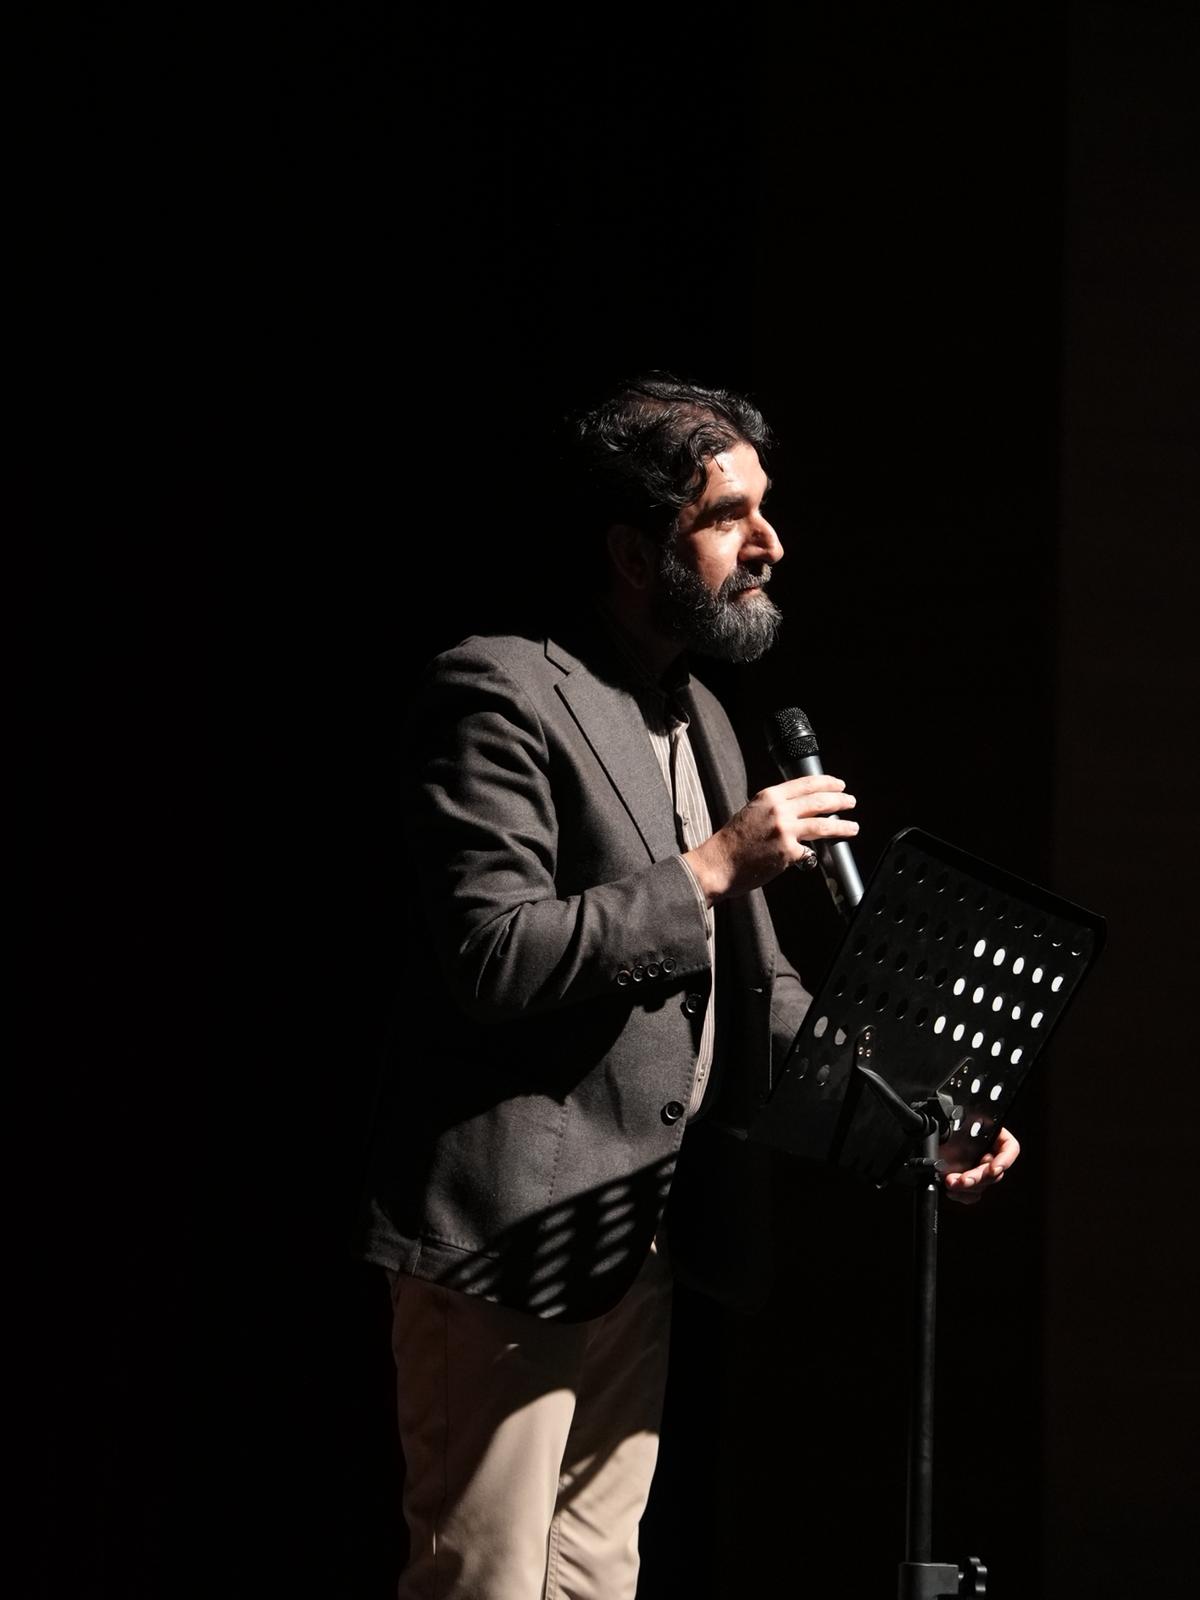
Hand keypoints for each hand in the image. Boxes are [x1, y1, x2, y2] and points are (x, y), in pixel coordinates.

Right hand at [683, 774, 857, 904]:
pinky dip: (812, 855)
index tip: (839, 785)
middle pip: (819, 801)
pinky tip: (813, 857)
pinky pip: (809, 852)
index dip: (827, 783)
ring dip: (842, 826)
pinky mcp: (788, 852)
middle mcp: (779, 810)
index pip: (806, 784)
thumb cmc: (733, 840)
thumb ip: (776, 807)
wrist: (719, 863)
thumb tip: (801, 810)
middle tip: (850, 801)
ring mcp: (785, 831)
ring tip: (852, 827)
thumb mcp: (753, 811)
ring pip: (823, 825)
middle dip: (840, 801)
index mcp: (769, 796)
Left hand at [943, 1126, 1020, 1204]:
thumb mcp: (953, 1124)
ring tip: (950, 1183)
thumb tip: (961, 1134)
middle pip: (994, 1171)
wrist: (924, 1141)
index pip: (1010, 1148)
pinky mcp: (970, 1183)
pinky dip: (963, 1195)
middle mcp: (989, 1153)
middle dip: (977, 1178)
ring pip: (984, 1185)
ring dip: (968, 1188)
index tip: (993, 1169)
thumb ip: (964, 1128)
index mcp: (991, 1135)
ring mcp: (979, 1170)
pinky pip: (973, 1194)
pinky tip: (951, 1191)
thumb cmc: (941, 1127)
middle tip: (963, 1180)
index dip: (1005, 1160)